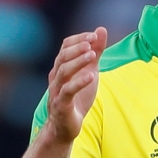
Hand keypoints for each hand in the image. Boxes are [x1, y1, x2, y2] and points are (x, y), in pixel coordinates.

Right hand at [44, 27, 107, 143]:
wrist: (65, 127)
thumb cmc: (76, 98)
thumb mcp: (90, 71)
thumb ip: (95, 53)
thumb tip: (101, 30)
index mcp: (61, 67)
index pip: (66, 46)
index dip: (79, 39)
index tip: (94, 35)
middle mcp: (56, 76)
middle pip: (63, 56)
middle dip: (78, 47)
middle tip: (92, 41)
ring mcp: (56, 90)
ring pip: (63, 71)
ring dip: (78, 62)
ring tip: (92, 55)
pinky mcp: (60, 104)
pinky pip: (67, 91)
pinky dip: (79, 82)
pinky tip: (92, 76)